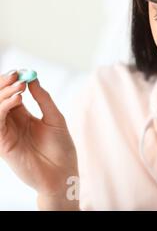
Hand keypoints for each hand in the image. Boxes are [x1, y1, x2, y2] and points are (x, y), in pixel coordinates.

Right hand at [0, 71, 78, 208]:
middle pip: (0, 100)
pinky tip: (17, 100)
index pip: (11, 95)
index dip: (12, 83)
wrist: (63, 173)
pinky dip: (3, 109)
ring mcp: (6, 134)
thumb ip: (43, 99)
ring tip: (19, 87)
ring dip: (4, 95)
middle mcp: (12, 124)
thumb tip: (33, 79)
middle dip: (4, 85)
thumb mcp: (55, 118)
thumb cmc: (61, 148)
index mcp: (23, 116)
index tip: (20, 72)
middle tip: (16, 75)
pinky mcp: (3, 145)